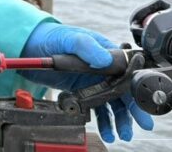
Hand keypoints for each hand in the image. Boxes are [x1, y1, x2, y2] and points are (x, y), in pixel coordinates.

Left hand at [20, 21, 154, 143]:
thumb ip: (86, 46)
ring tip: (121, 134)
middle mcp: (101, 68)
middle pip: (123, 91)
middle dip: (132, 110)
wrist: (29, 47)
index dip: (136, 89)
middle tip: (141, 125)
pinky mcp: (80, 90)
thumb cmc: (51, 37)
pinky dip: (102, 120)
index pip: (126, 73)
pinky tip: (105, 131)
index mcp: (104, 52)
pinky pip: (95, 107)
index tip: (143, 104)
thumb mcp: (70, 38)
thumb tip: (104, 59)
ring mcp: (91, 80)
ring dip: (118, 119)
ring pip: (111, 103)